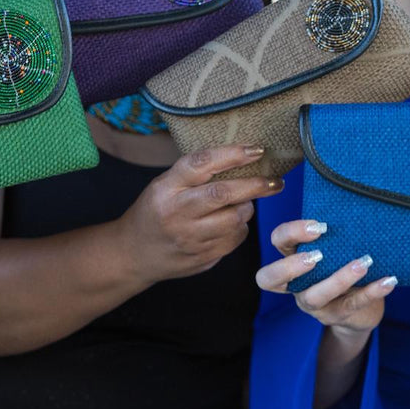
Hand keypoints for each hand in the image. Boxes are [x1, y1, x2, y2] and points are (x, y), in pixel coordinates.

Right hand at [117, 144, 279, 283]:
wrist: (134, 254)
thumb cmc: (156, 211)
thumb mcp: (164, 185)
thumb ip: (196, 174)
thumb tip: (245, 158)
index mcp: (166, 188)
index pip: (201, 164)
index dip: (232, 154)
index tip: (257, 150)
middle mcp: (176, 212)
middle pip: (224, 193)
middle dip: (255, 185)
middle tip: (275, 182)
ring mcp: (189, 238)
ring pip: (235, 219)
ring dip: (246, 209)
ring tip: (242, 204)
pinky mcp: (201, 257)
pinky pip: (235, 239)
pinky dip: (240, 229)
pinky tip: (230, 225)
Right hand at [255, 219, 396, 337]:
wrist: (363, 309)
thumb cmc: (346, 267)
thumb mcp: (337, 250)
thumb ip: (336, 235)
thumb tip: (356, 203)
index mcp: (293, 259)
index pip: (278, 242)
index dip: (290, 233)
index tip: (319, 226)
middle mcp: (296, 284)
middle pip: (270, 279)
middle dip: (290, 267)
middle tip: (317, 255)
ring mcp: (314, 304)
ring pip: (315, 296)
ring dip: (338, 278)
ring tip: (363, 263)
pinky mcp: (338, 315)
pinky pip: (353, 304)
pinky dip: (372, 291)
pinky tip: (388, 281)